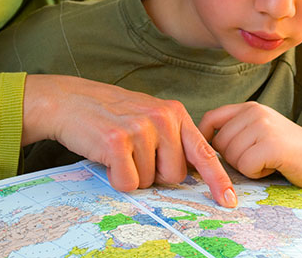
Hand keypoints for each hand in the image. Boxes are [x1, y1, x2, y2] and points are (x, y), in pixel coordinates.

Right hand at [23, 74, 236, 206]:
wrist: (73, 100)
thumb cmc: (113, 113)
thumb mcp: (150, 115)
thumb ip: (172, 138)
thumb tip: (191, 173)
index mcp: (174, 113)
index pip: (202, 151)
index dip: (217, 178)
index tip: (228, 200)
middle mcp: (162, 118)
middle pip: (175, 175)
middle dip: (155, 174)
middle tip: (135, 153)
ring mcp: (140, 129)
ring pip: (149, 181)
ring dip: (133, 174)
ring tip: (119, 150)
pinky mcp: (117, 142)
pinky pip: (127, 183)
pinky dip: (116, 178)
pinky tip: (108, 156)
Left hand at [199, 102, 301, 190]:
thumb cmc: (288, 149)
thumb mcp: (259, 129)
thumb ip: (236, 130)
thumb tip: (201, 146)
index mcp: (248, 107)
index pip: (211, 118)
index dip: (204, 137)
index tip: (209, 153)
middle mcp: (254, 112)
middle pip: (219, 144)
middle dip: (233, 159)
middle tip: (258, 157)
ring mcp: (263, 127)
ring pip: (231, 157)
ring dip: (247, 167)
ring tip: (268, 160)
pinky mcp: (272, 145)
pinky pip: (246, 167)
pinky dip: (257, 173)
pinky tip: (273, 167)